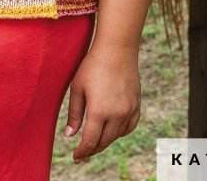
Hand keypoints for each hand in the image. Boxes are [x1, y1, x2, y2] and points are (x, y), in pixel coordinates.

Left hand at [63, 45, 140, 162]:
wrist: (117, 49)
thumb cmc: (92, 65)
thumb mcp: (77, 87)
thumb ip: (74, 113)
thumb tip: (70, 135)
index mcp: (99, 111)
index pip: (90, 141)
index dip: (82, 151)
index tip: (76, 157)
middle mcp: (116, 115)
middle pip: (104, 142)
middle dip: (92, 149)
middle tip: (83, 153)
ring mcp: (129, 111)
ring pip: (117, 136)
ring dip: (105, 141)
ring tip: (95, 140)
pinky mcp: (136, 105)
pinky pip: (129, 127)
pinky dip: (120, 132)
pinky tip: (112, 130)